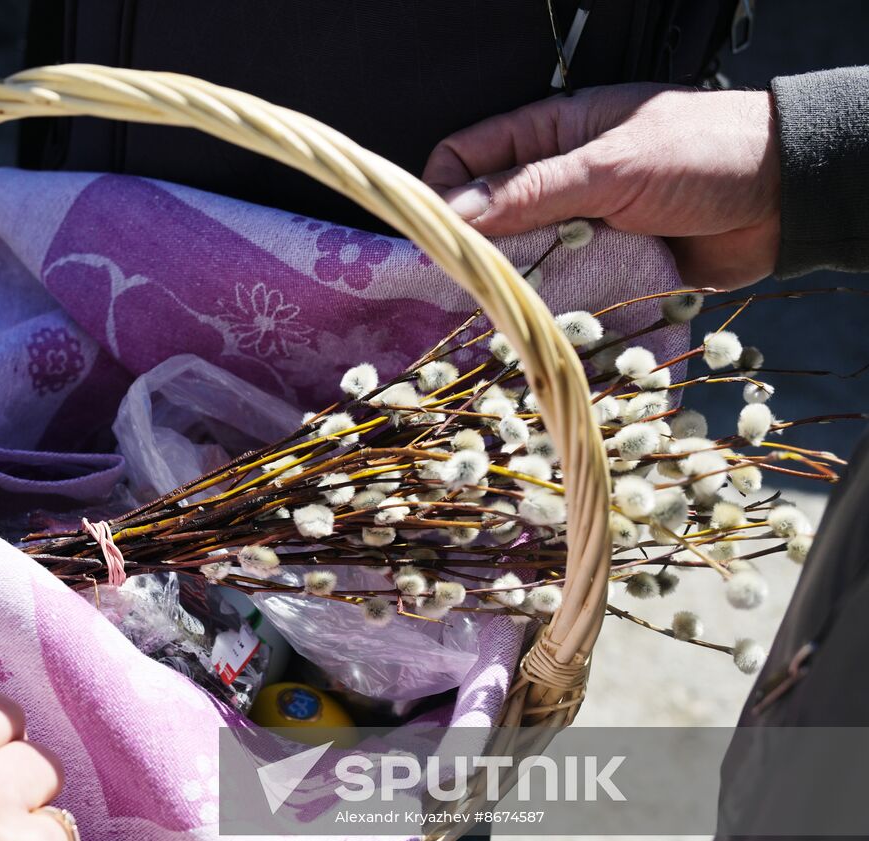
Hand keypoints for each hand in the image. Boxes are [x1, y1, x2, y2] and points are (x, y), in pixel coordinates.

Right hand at [422, 84, 780, 288]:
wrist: (787, 198)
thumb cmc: (704, 155)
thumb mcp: (610, 167)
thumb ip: (531, 191)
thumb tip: (452, 213)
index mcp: (550, 135)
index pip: (465, 159)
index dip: (442, 194)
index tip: (436, 239)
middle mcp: (556, 180)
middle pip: (486, 218)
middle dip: (474, 251)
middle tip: (462, 288)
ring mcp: (579, 226)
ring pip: (518, 261)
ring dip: (514, 284)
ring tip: (505, 311)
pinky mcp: (604, 267)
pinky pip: (560, 291)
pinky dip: (551, 307)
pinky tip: (544, 323)